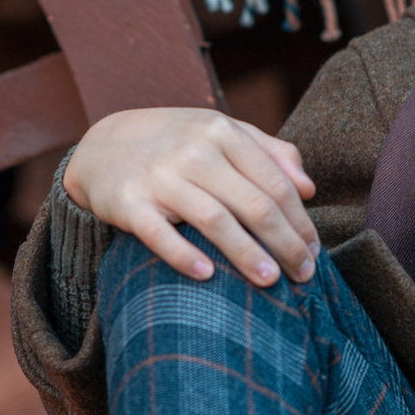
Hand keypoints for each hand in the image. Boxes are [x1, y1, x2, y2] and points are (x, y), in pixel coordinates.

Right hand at [63, 108, 318, 287]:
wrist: (99, 147)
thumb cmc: (175, 145)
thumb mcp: (219, 134)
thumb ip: (268, 152)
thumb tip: (309, 187)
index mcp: (221, 131)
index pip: (274, 182)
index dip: (300, 220)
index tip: (314, 251)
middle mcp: (193, 150)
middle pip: (254, 203)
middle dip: (286, 243)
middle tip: (305, 274)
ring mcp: (159, 176)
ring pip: (215, 219)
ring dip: (247, 254)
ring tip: (271, 282)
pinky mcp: (128, 203)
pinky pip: (159, 234)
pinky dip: (184, 255)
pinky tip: (208, 276)